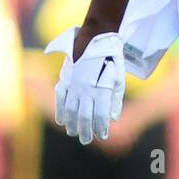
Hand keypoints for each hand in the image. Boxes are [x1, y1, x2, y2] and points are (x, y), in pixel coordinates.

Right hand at [45, 27, 125, 144]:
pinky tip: (62, 121)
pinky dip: (60, 111)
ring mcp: (74, 84)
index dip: (101, 127)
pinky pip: (60, 98)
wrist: (95, 39)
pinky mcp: (65, 79)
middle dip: (85, 130)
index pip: (101, 114)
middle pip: (84, 115)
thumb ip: (115, 100)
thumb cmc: (111, 60)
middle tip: (86, 140)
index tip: (102, 135)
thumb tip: (112, 118)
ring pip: (70, 109)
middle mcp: (86, 88)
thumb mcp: (118, 79)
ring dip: (72, 124)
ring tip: (73, 133)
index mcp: (102, 88)